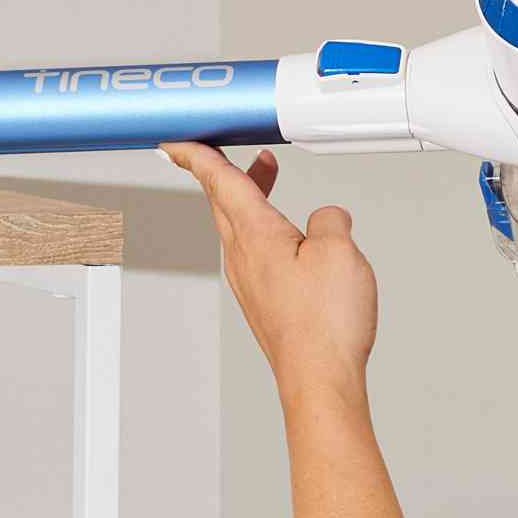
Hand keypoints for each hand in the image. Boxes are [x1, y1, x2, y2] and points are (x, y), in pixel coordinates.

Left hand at [165, 141, 377, 390]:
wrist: (320, 378)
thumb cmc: (324, 325)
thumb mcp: (340, 249)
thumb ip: (330, 219)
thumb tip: (327, 218)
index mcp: (255, 235)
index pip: (218, 181)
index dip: (196, 154)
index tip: (177, 139)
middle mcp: (243, 258)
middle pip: (223, 200)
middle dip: (225, 167)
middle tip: (229, 146)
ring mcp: (249, 282)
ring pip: (237, 225)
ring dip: (247, 196)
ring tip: (267, 177)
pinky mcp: (262, 300)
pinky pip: (253, 251)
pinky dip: (261, 227)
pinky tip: (285, 233)